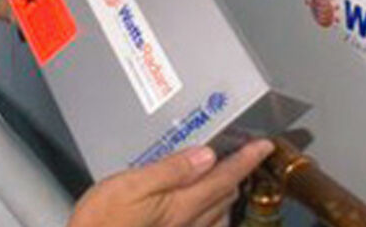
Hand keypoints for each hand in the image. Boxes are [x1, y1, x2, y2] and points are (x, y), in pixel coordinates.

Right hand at [68, 141, 274, 226]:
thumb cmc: (101, 223)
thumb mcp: (130, 186)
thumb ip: (170, 170)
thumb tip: (205, 156)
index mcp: (181, 205)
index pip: (225, 178)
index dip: (247, 160)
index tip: (264, 146)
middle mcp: (188, 224)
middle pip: (226, 196)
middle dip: (238, 173)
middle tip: (244, 153)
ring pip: (220, 215)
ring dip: (227, 194)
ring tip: (226, 176)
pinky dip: (214, 214)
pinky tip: (204, 210)